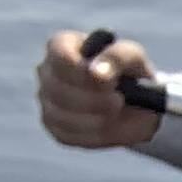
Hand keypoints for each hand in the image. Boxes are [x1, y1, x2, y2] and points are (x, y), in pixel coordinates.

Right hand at [37, 30, 158, 148]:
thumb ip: (117, 57)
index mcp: (61, 46)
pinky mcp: (54, 126)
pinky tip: (109, 127)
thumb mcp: (132, 57)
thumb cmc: (128, 71)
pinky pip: (67, 135)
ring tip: (117, 114)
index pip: (61, 57)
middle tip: (119, 101)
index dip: (85, 73)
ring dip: (96, 120)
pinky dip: (93, 136)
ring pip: (60, 116)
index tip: (110, 84)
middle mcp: (47, 72)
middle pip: (58, 89)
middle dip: (95, 101)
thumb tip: (96, 73)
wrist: (135, 101)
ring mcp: (47, 100)